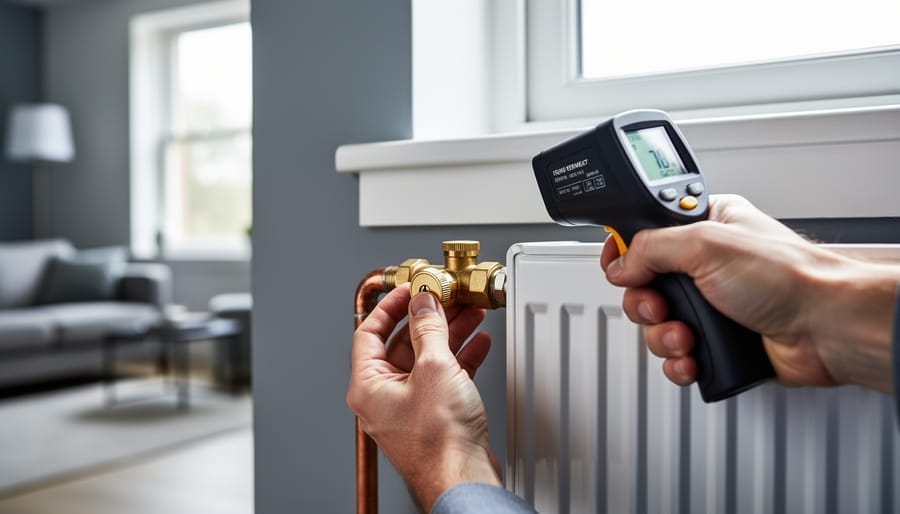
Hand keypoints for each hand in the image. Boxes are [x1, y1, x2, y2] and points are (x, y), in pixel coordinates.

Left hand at [346, 284, 500, 510]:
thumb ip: (427, 328)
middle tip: (446, 298)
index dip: (391, 306)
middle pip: (402, 343)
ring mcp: (408, 407)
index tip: (410, 288)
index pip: (369, 332)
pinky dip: (459, 358)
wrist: (462, 478)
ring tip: (469, 313)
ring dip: (449, 334)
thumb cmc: (439, 440)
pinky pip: (442, 377)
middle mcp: (383, 397)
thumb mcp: (433, 367)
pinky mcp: (433, 415)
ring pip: (426, 358)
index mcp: (368, 385)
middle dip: (429, 318)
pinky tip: (477, 343)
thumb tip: (422, 302)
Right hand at [601, 194, 897, 392]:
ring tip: (686, 336)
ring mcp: (712, 305)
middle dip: (646, 304)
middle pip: (644, 285)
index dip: (626, 252)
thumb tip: (620, 263)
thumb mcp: (705, 243)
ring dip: (663, 336)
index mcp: (704, 227)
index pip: (646, 234)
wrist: (827, 327)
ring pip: (658, 325)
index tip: (619, 267)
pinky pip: (677, 355)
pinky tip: (692, 358)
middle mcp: (706, 265)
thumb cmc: (788, 276)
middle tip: (661, 306)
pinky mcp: (717, 341)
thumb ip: (651, 248)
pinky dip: (678, 361)